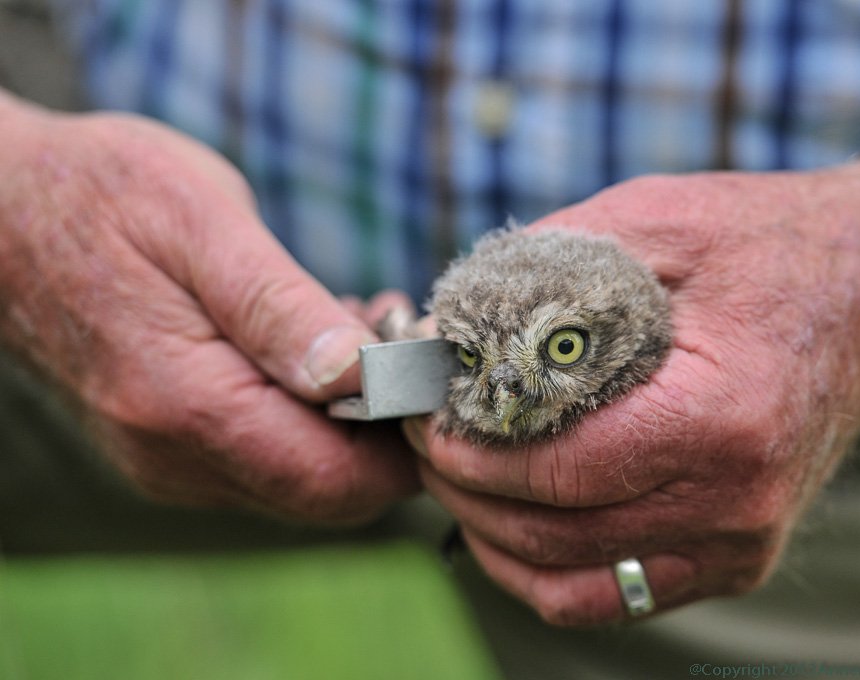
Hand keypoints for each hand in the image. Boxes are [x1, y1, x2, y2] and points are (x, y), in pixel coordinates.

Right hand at [0, 94, 417, 523]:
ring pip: (303, 479)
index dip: (406, 441)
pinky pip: (268, 458)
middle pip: (329, 492)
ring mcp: (170, 463)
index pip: (338, 482)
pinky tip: (308, 343)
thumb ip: (280, 308)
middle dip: (384, 425)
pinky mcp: (171, 451)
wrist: (2, 215)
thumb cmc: (103, 198)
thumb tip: (358, 376)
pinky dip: (309, 413)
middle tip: (391, 329)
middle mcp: (177, 459)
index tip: (428, 368)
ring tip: (351, 320)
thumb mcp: (203, 222)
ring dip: (350, 416)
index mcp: (190, 406)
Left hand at [407, 160, 859, 624]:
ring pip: (574, 580)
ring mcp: (742, 543)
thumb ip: (543, 272)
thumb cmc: (766, 245)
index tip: (421, 416)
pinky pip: (616, 595)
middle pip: (555, 533)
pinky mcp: (736, 557)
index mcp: (723, 418)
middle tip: (423, 437)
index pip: (560, 469)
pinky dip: (545, 570)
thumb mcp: (655, 222)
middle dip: (465, 490)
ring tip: (454, 475)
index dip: (471, 452)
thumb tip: (443, 327)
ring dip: (494, 534)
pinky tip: (507, 524)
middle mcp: (738, 502)